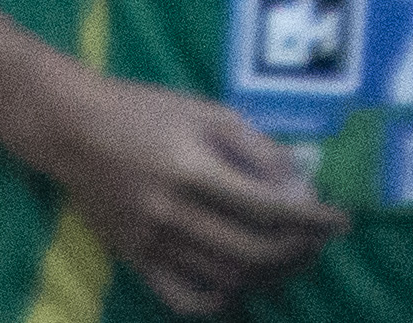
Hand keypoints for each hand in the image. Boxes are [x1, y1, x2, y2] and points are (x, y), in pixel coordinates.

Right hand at [2, 71, 343, 315]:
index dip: (311, 219)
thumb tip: (303, 188)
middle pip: (252, 251)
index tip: (341, 220)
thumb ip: (258, 150)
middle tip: (319, 243)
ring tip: (293, 262)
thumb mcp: (209, 113)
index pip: (268, 207)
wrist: (71, 129)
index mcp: (194, 169)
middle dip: (298, 252)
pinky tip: (243, 288)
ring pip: (225, 279)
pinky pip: (183, 299)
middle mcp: (173, 213)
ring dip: (269, 277)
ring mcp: (150, 243)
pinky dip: (220, 302)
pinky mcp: (134, 260)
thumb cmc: (146, 111)